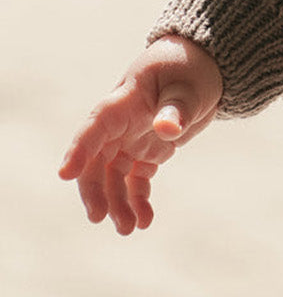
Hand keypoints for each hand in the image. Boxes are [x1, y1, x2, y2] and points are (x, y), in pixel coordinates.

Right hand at [58, 35, 222, 233]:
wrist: (204, 68)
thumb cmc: (191, 69)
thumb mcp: (189, 86)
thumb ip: (177, 107)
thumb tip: (167, 129)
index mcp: (126, 101)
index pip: (96, 126)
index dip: (79, 149)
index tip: (65, 174)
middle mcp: (121, 124)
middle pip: (96, 160)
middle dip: (94, 190)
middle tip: (100, 217)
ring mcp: (131, 139)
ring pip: (113, 177)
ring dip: (117, 203)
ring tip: (129, 229)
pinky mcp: (146, 152)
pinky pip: (135, 181)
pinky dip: (137, 201)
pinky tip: (145, 220)